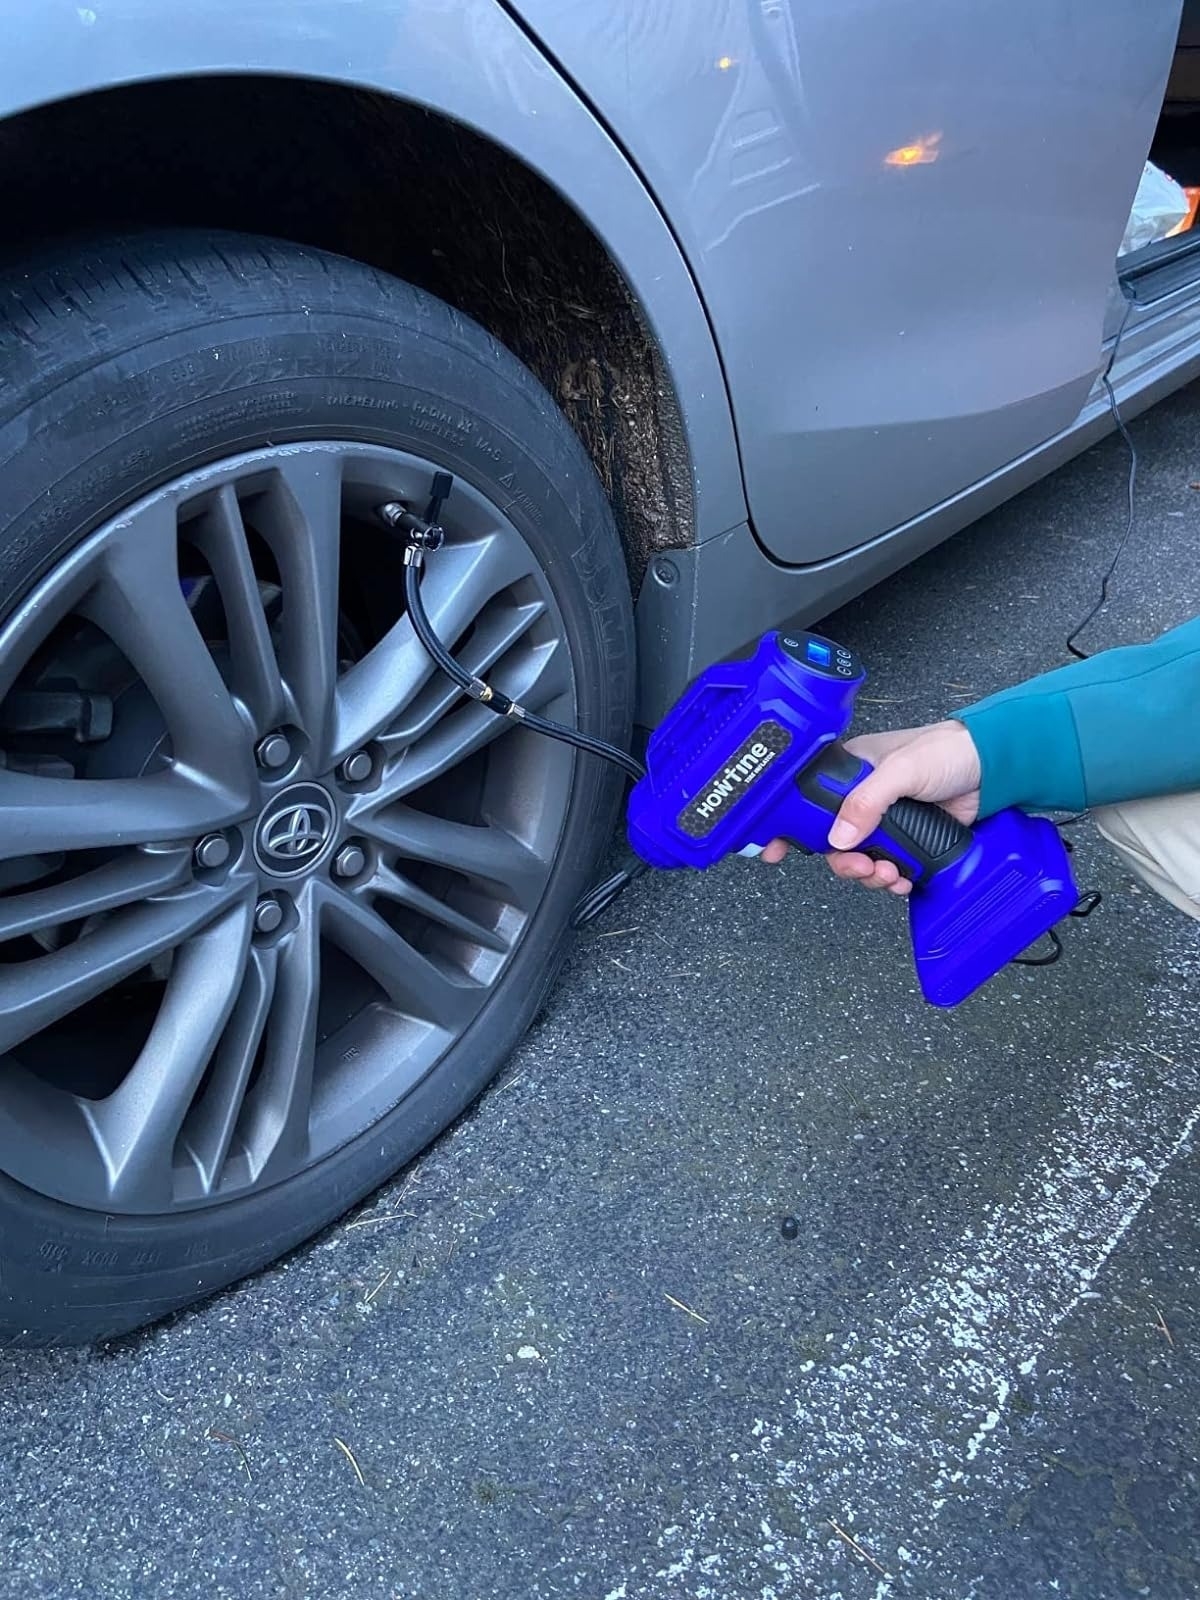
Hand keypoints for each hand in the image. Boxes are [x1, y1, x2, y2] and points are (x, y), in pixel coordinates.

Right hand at [760, 721, 981, 895]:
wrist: (993, 768)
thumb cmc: (945, 751)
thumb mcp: (899, 770)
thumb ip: (866, 801)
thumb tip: (839, 837)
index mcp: (848, 772)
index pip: (806, 801)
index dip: (787, 827)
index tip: (773, 850)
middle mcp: (861, 798)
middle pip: (831, 841)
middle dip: (843, 862)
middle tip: (859, 867)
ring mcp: (884, 821)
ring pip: (858, 859)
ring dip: (870, 874)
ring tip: (890, 874)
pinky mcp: (907, 839)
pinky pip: (887, 868)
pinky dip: (892, 879)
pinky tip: (902, 879)